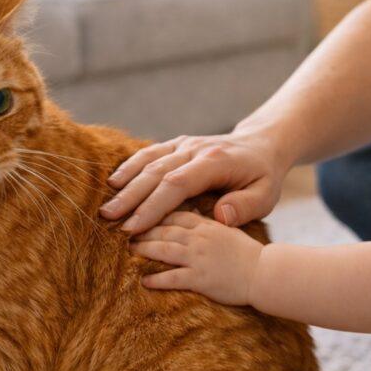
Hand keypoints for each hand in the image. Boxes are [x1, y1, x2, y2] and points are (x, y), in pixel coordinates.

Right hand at [99, 130, 288, 234]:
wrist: (261, 144)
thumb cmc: (262, 176)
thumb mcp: (265, 195)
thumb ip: (245, 206)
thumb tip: (220, 217)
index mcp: (214, 162)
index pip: (177, 184)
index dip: (153, 206)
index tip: (134, 227)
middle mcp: (195, 149)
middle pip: (156, 173)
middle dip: (131, 197)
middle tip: (108, 219)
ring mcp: (184, 144)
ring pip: (148, 162)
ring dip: (125, 183)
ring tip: (105, 207)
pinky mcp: (176, 145)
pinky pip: (150, 154)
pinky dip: (130, 166)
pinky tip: (113, 182)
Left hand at [130, 211, 263, 306]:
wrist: (266, 273)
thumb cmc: (250, 254)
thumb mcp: (229, 230)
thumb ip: (209, 223)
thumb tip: (195, 218)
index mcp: (207, 224)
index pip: (176, 213)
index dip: (156, 211)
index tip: (141, 214)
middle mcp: (200, 237)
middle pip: (164, 228)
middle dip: (142, 228)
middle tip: (125, 229)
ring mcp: (199, 257)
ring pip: (163, 249)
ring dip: (144, 249)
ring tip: (129, 250)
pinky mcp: (200, 278)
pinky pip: (173, 277)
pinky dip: (157, 279)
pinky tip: (145, 281)